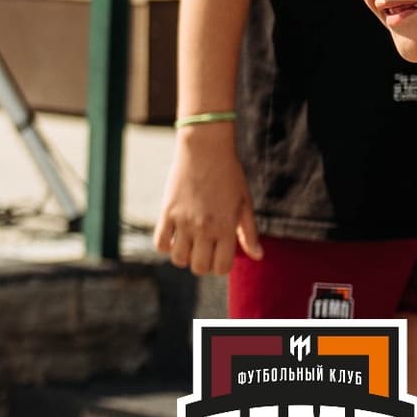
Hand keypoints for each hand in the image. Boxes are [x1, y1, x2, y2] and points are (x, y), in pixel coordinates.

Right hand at [154, 126, 260, 276]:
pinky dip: (165, 246)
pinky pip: (160, 242)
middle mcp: (205, 228)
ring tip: (188, 244)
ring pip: (179, 259)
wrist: (205, 149)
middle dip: (203, 265)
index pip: (221, 266)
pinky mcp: (167, 212)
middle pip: (199, 267)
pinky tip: (173, 236)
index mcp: (226, 228)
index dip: (220, 266)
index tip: (220, 255)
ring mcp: (184, 221)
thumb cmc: (229, 175)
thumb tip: (257, 256)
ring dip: (184, 257)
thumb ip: (249, 233)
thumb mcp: (245, 204)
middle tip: (204, 251)